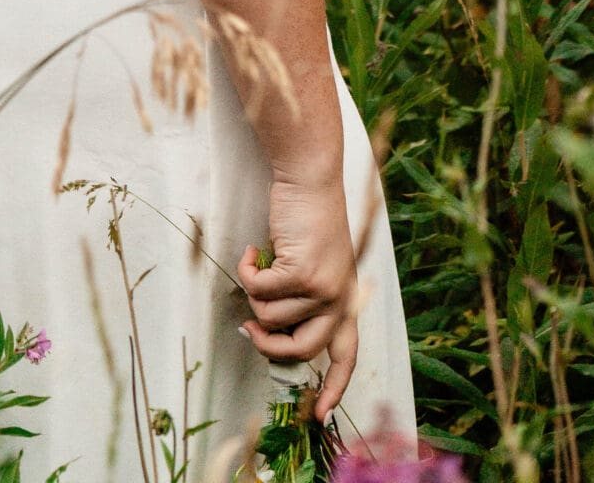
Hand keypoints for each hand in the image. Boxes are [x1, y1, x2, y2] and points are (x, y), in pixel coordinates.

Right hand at [236, 170, 359, 418]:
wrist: (311, 178)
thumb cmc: (308, 218)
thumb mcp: (316, 265)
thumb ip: (303, 299)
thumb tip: (264, 330)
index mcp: (347, 299)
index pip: (346, 355)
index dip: (333, 388)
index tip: (320, 416)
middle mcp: (340, 298)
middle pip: (300, 350)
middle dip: (267, 345)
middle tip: (249, 327)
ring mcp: (323, 287)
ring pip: (271, 318)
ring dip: (253, 296)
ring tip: (256, 267)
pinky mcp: (302, 272)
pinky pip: (258, 290)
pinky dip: (246, 272)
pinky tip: (251, 251)